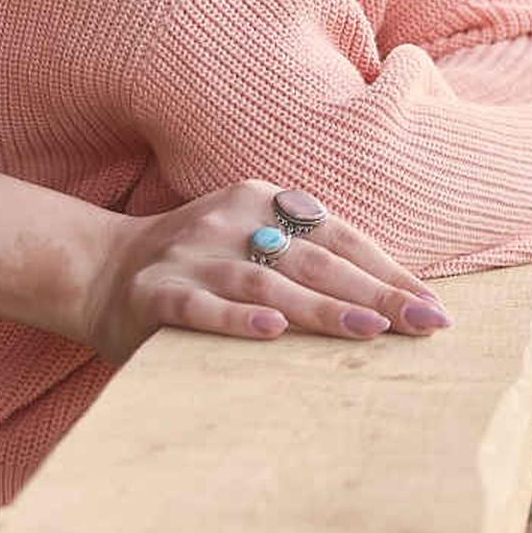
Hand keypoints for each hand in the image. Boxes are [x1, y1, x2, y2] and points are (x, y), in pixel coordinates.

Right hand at [75, 182, 448, 367]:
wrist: (98, 271)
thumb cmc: (200, 267)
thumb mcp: (253, 242)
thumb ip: (308, 256)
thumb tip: (395, 294)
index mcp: (261, 200)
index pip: (338, 237)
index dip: (388, 270)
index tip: (433, 304)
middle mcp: (229, 221)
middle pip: (314, 260)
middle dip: (375, 293)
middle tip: (424, 323)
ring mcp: (190, 256)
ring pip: (266, 282)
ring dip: (321, 308)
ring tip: (370, 329)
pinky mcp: (155, 293)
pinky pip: (200, 306)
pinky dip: (237, 319)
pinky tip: (272, 332)